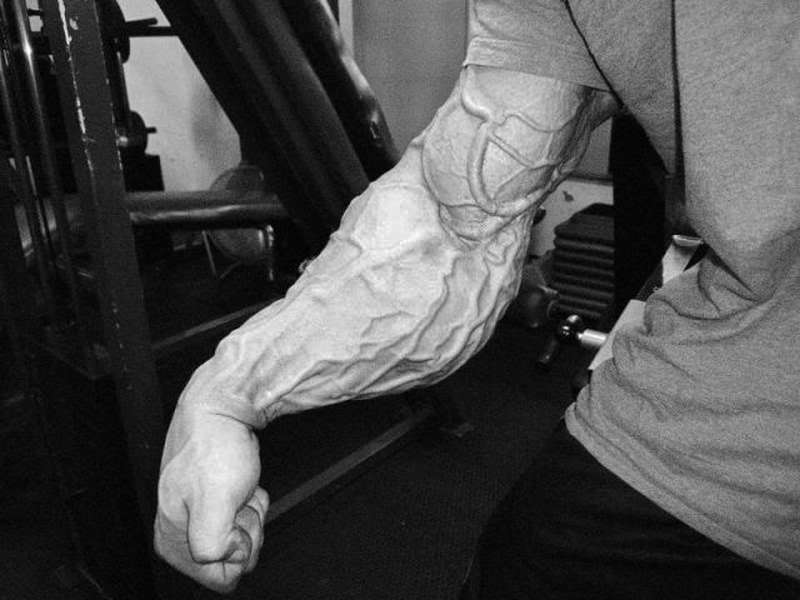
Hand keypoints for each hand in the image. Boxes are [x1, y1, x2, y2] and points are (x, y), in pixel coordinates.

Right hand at [154, 404, 268, 592]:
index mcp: (171, 539)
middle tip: (238, 500)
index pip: (220, 577)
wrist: (222, 407)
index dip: (237, 548)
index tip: (234, 520)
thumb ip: (211, 545)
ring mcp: (198, 514)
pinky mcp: (215, 499)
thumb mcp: (213, 503)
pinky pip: (246, 516)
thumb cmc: (216, 447)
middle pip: (233, 558)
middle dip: (247, 529)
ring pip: (242, 536)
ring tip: (240, 488)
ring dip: (251, 513)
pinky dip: (253, 500)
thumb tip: (225, 556)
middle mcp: (180, 530)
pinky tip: (244, 484)